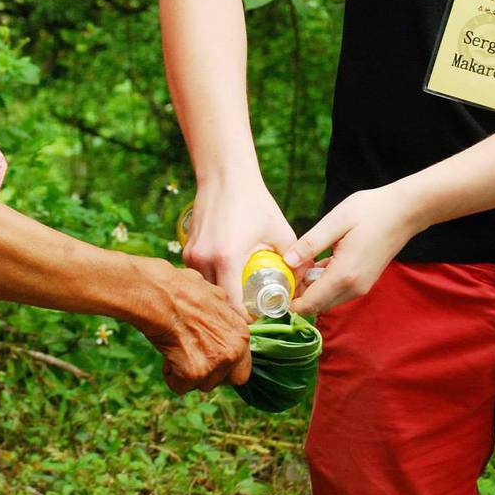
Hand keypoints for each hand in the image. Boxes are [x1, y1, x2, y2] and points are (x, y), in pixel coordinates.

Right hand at [137, 261, 251, 393]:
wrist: (161, 295)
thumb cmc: (181, 291)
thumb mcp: (215, 297)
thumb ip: (225, 316)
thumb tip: (222, 318)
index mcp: (241, 334)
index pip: (242, 367)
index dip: (224, 366)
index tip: (208, 359)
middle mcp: (234, 351)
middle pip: (224, 381)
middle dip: (208, 375)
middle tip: (191, 361)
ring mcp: (215, 363)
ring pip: (201, 384)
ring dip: (187, 373)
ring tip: (175, 349)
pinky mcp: (194, 373)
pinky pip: (180, 387)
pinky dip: (170, 375)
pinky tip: (166, 355)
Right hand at [182, 176, 299, 309]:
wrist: (225, 176)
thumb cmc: (255, 202)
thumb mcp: (280, 231)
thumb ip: (295, 259)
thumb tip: (307, 284)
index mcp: (227, 258)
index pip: (233, 306)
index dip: (247, 318)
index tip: (259, 316)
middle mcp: (204, 259)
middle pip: (218, 302)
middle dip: (233, 310)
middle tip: (251, 310)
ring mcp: (192, 254)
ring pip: (205, 290)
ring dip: (221, 296)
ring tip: (239, 295)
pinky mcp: (187, 249)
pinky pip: (198, 276)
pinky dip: (212, 281)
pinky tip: (227, 277)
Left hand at [290, 181, 422, 316]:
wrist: (405, 211)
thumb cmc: (371, 211)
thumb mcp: (335, 221)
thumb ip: (310, 243)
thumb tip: (287, 262)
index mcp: (344, 275)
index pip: (309, 304)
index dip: (289, 301)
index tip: (275, 286)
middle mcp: (354, 288)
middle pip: (317, 306)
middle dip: (298, 295)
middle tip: (284, 272)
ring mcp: (361, 287)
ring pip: (327, 300)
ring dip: (310, 289)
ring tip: (298, 264)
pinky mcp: (364, 282)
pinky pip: (337, 291)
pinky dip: (323, 284)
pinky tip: (316, 263)